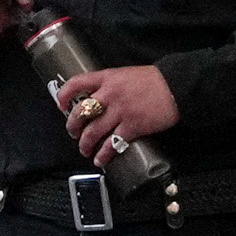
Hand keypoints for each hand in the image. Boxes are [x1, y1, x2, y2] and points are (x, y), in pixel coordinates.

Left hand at [56, 64, 178, 158]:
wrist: (175, 87)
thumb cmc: (151, 81)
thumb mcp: (124, 75)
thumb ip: (109, 85)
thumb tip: (96, 98)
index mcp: (106, 78)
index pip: (77, 83)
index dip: (64, 95)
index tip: (61, 105)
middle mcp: (109, 94)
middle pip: (81, 112)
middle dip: (72, 126)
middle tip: (73, 133)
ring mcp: (120, 111)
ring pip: (93, 131)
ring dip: (85, 144)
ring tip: (84, 150)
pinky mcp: (132, 127)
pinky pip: (112, 144)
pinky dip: (103, 154)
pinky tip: (100, 160)